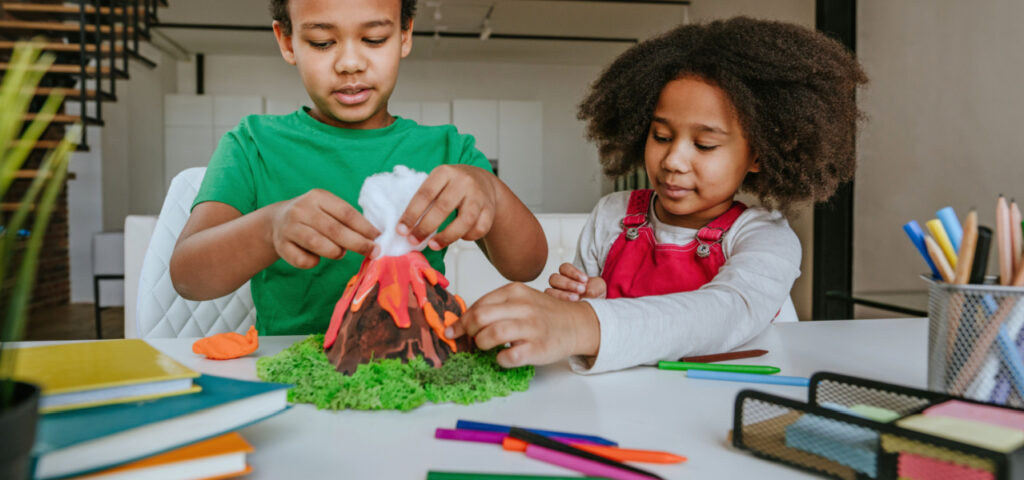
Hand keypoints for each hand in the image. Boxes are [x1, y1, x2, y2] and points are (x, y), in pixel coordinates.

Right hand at [268, 189, 379, 268]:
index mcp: (318, 197)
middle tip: (374, 252)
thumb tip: (374, 239)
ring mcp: (289, 227)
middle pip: (335, 230)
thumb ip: (348, 221)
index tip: (379, 238)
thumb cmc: (314, 218)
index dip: (365, 227)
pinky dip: (313, 262)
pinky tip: (315, 257)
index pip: (346, 213)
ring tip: (340, 253)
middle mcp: (302, 209)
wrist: (276, 221)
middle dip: (358, 243)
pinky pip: (303, 260)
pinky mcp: (281, 245)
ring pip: (318, 244)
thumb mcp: (328, 210)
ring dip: (336, 252)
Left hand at [397, 165, 496, 249]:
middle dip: (425, 227)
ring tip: (433, 245)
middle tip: (414, 240)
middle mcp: (463, 182)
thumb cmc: (454, 185)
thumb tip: (405, 226)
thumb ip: (425, 199)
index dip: (411, 214)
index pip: (425, 194)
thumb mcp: (439, 182)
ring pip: (465, 220)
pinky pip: (479, 228)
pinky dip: (468, 236)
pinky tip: (459, 237)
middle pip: (443, 207)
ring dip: (446, 236)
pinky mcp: (490, 209)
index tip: (401, 230)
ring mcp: (479, 195)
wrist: (483, 181)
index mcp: (445, 172)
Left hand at [448, 283, 600, 367]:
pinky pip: (509, 356)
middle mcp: (523, 307)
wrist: (577, 324)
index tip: (454, 330)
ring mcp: (531, 328)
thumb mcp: (522, 299)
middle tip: (470, 339)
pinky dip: (500, 359)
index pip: (479, 304)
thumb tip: (464, 320)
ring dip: (482, 344)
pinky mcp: (538, 348)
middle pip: (481, 317)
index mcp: (515, 292)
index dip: (462, 320)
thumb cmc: (545, 314)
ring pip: (493, 335)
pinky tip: (502, 357)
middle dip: (469, 331)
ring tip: (485, 347)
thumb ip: (496, 305)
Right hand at [545, 263, 606, 300]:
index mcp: (568, 275)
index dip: (573, 272)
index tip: (585, 280)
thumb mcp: (599, 288)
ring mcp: (555, 295)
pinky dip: (560, 303)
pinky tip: (571, 306)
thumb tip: (587, 292)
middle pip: (554, 278)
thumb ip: (594, 287)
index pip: (564, 268)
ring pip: (549, 291)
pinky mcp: (554, 306)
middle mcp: (559, 284)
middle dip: (568, 283)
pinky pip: (551, 303)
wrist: (595, 308)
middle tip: (582, 289)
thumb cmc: (594, 294)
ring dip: (563, 294)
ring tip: (577, 298)